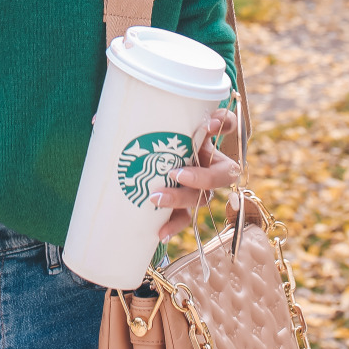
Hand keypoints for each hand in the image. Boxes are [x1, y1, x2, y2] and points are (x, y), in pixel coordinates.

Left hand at [149, 110, 240, 239]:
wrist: (143, 160)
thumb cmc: (154, 138)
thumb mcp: (158, 126)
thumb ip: (154, 119)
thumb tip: (120, 116)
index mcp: (206, 137)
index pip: (227, 124)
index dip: (224, 124)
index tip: (210, 124)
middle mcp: (209, 162)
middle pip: (222, 173)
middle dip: (203, 176)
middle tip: (177, 174)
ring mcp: (199, 186)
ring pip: (203, 197)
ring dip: (181, 199)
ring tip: (156, 198)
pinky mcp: (185, 205)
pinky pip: (186, 217)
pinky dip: (174, 224)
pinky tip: (160, 232)